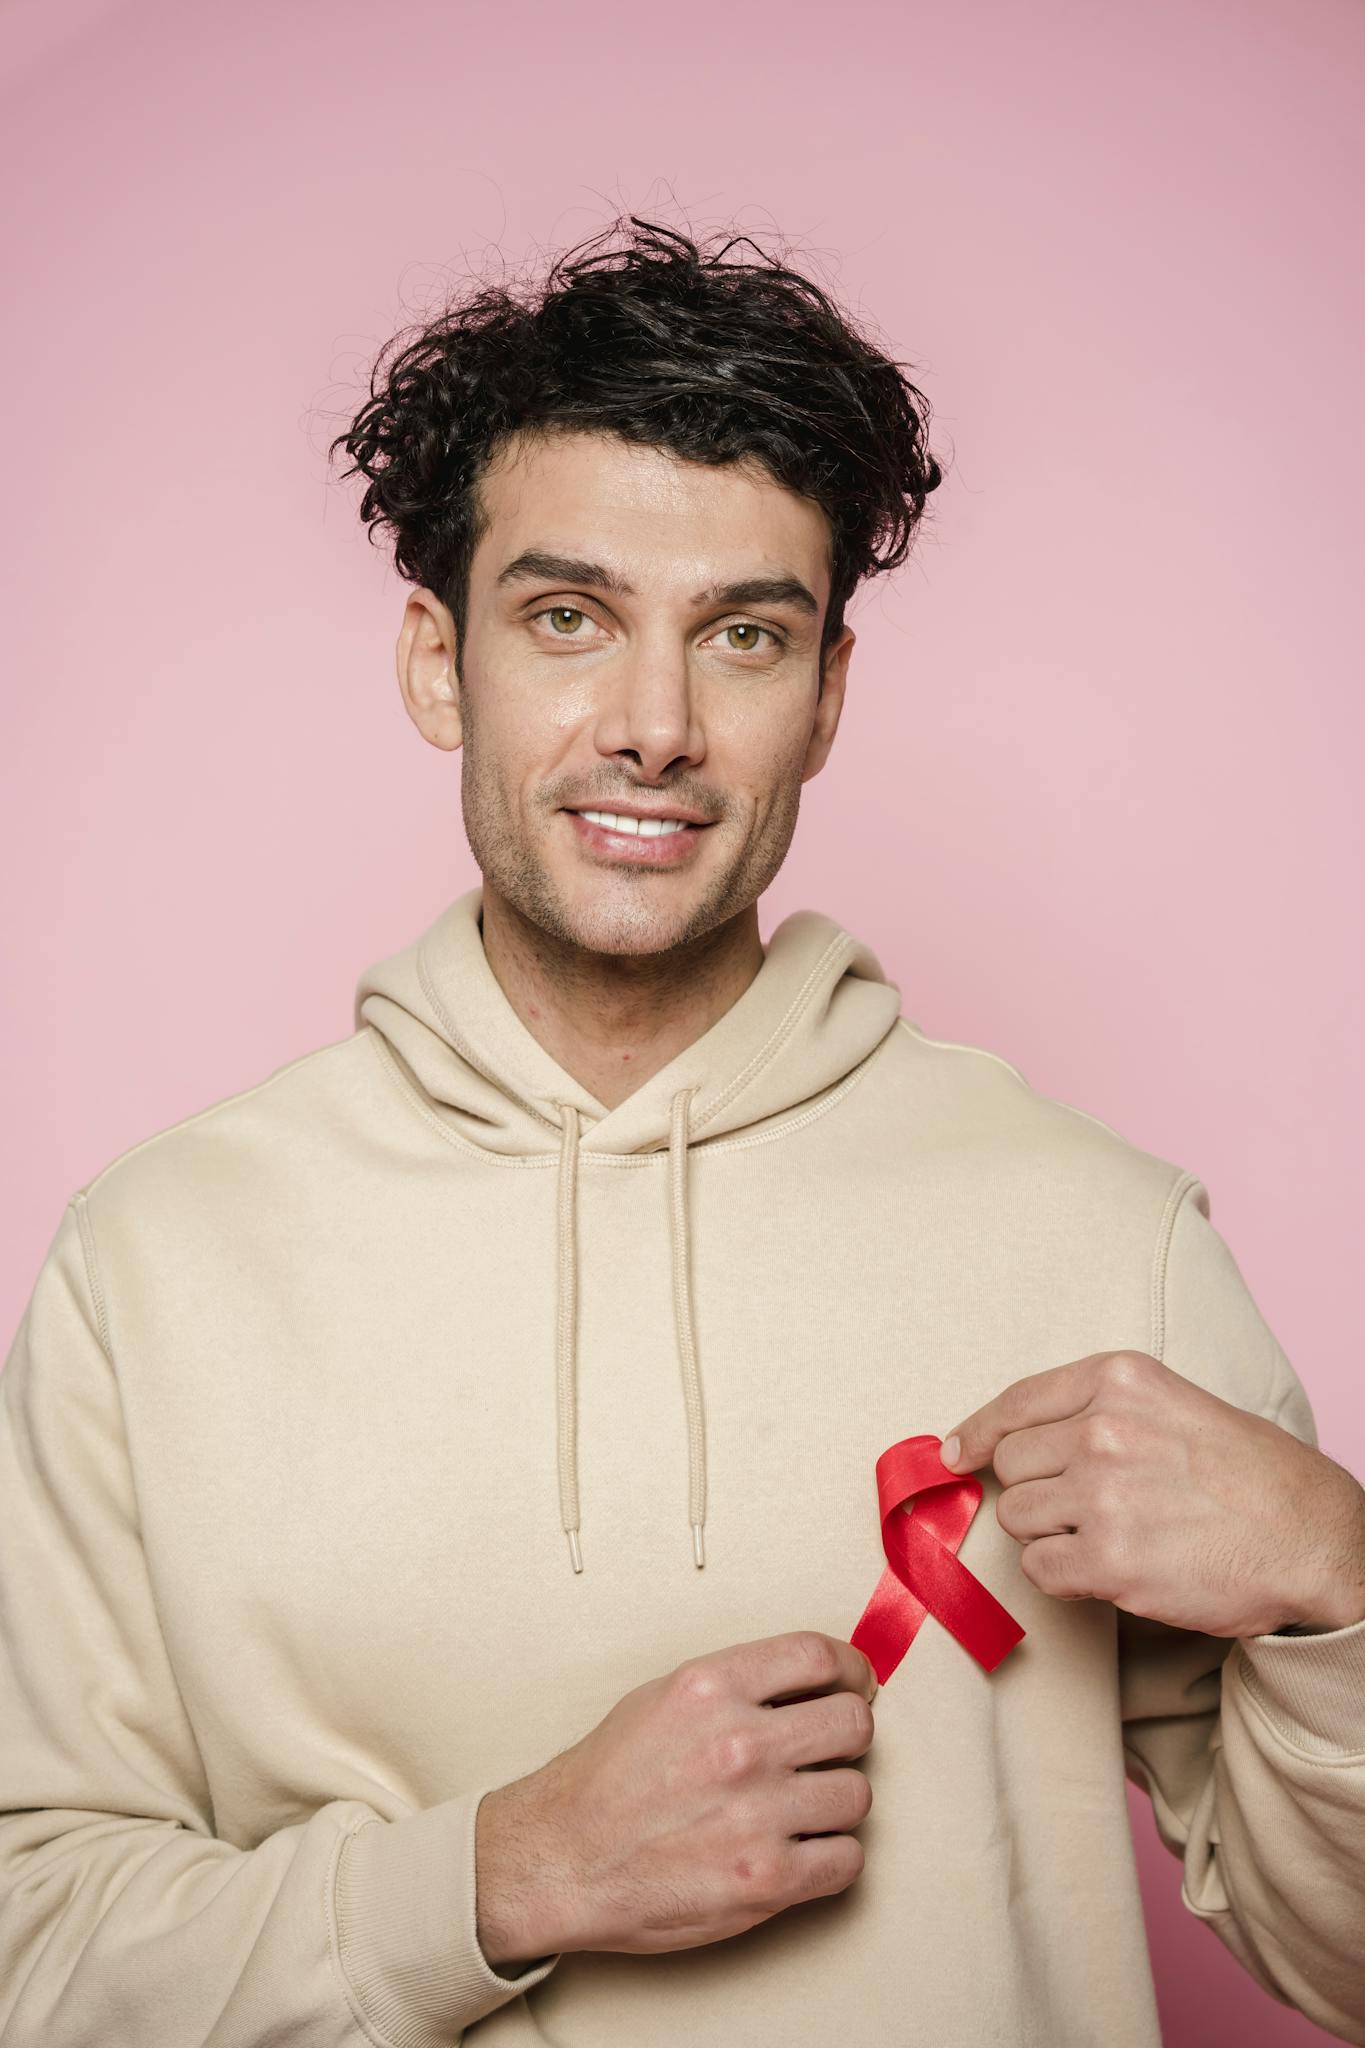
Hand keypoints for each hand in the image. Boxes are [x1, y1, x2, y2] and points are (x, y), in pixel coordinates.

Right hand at [474, 1630, 877, 1966]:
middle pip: (853, 1724)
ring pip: (857, 1794)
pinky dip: (831, 1857)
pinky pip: (847, 1861)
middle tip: (828, 1749)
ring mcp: (757, 1816)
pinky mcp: (766, 1882)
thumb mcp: (664, 1697)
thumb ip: (739, 1685)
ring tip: (803, 1806)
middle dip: (847, 1735)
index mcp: (712, 1688)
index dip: (850, 1670)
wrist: (563, 1860)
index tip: (855, 1684)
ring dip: (836, 1801)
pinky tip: (800, 1849)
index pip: (819, 1656)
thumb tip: (812, 1681)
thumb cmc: (608, 1781)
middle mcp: (740, 1745)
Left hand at [940, 1351, 1364, 1638]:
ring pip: (1018, 1518)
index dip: (977, 1432)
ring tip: (1109, 1536)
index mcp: (1120, 1379)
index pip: (1016, 1402)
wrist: (1312, 1539)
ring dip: (1050, 1535)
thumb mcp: (1174, 1405)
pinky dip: (1062, 1576)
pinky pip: (1038, 1568)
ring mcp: (1103, 1494)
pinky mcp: (1108, 1560)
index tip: (954, 1451)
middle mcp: (1104, 1428)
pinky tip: (1107, 1569)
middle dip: (1034, 1490)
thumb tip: (1002, 1439)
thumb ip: (1096, 1410)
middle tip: (1083, 1507)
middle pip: (1011, 1465)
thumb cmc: (1249, 1475)